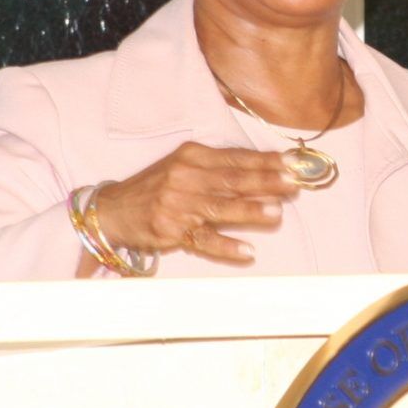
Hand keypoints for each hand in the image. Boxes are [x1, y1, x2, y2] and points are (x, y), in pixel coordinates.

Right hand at [93, 142, 302, 263]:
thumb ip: (220, 166)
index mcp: (192, 156)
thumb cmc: (157, 186)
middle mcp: (185, 177)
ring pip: (220, 208)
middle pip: (232, 180)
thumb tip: (264, 168)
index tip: (292, 164)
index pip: (235, 157)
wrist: (114, 209)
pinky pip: (203, 239)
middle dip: (265, 183)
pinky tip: (246, 251)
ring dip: (249, 211)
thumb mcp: (184, 165)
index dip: (265, 161)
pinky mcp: (171, 230)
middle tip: (292, 186)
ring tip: (276, 213)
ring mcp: (178, 205)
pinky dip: (225, 246)